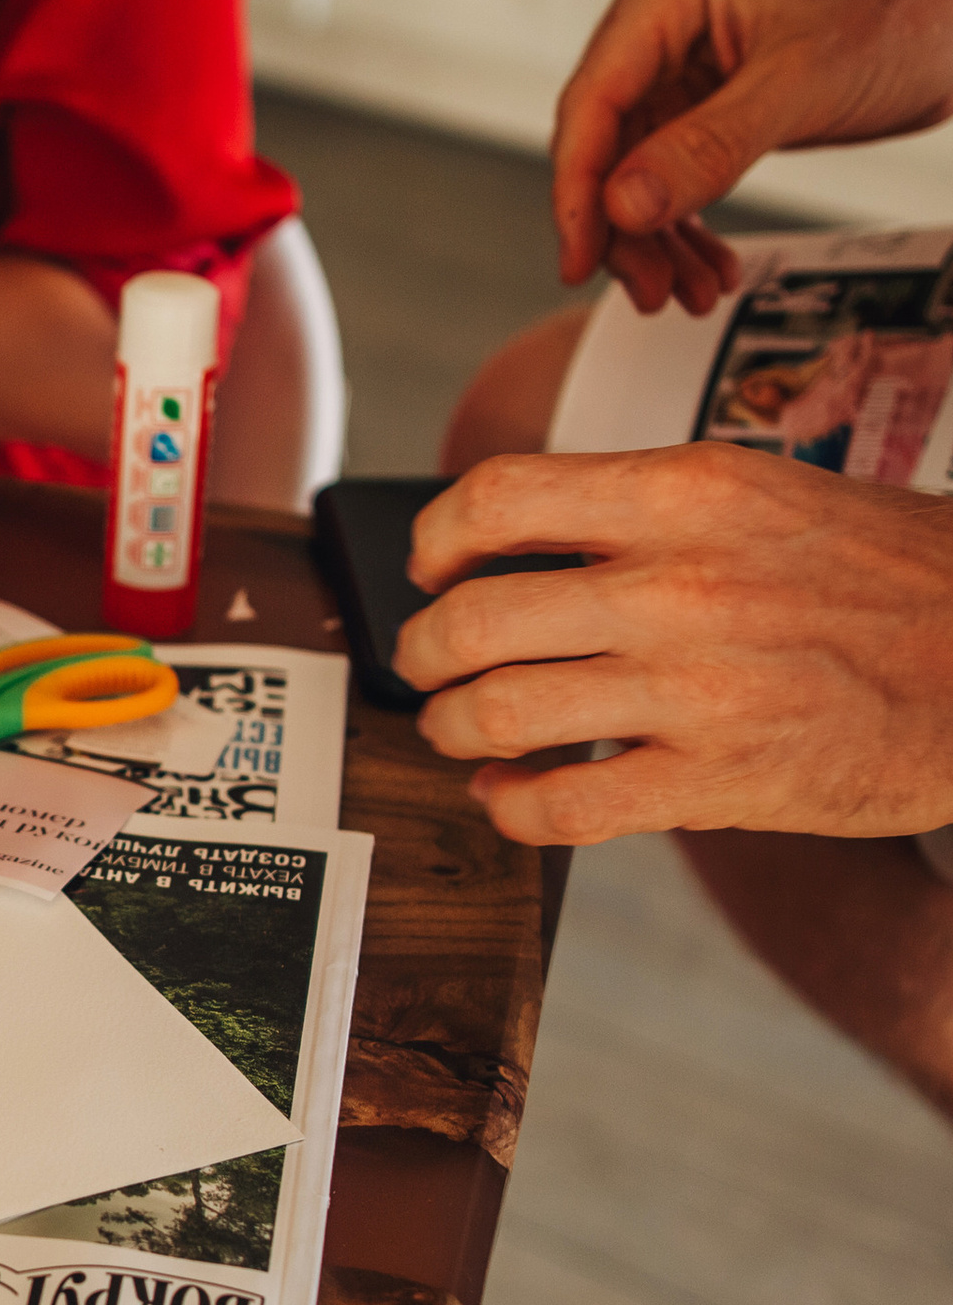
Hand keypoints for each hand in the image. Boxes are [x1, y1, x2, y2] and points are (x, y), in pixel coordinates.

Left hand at [393, 443, 952, 843]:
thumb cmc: (881, 575)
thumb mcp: (763, 497)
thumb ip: (642, 511)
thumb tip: (511, 541)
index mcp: (688, 495)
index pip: (499, 498)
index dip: (436, 541)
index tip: (431, 569)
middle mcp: (680, 586)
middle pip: (471, 620)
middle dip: (422, 653)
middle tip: (425, 666)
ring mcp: (696, 689)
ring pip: (497, 715)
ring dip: (452, 730)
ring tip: (460, 730)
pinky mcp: (718, 782)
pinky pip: (561, 808)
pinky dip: (508, 809)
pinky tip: (509, 797)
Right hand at [553, 0, 952, 315]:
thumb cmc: (908, 10)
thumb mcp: (802, 82)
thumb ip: (707, 146)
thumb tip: (623, 205)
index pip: (592, 102)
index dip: (579, 189)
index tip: (582, 257)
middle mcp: (663, 28)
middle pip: (605, 148)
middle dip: (625, 229)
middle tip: (648, 289)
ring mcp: (684, 68)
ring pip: (633, 175)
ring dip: (656, 242)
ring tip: (684, 291)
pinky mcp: (709, 105)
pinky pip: (672, 179)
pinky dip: (686, 229)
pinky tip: (707, 264)